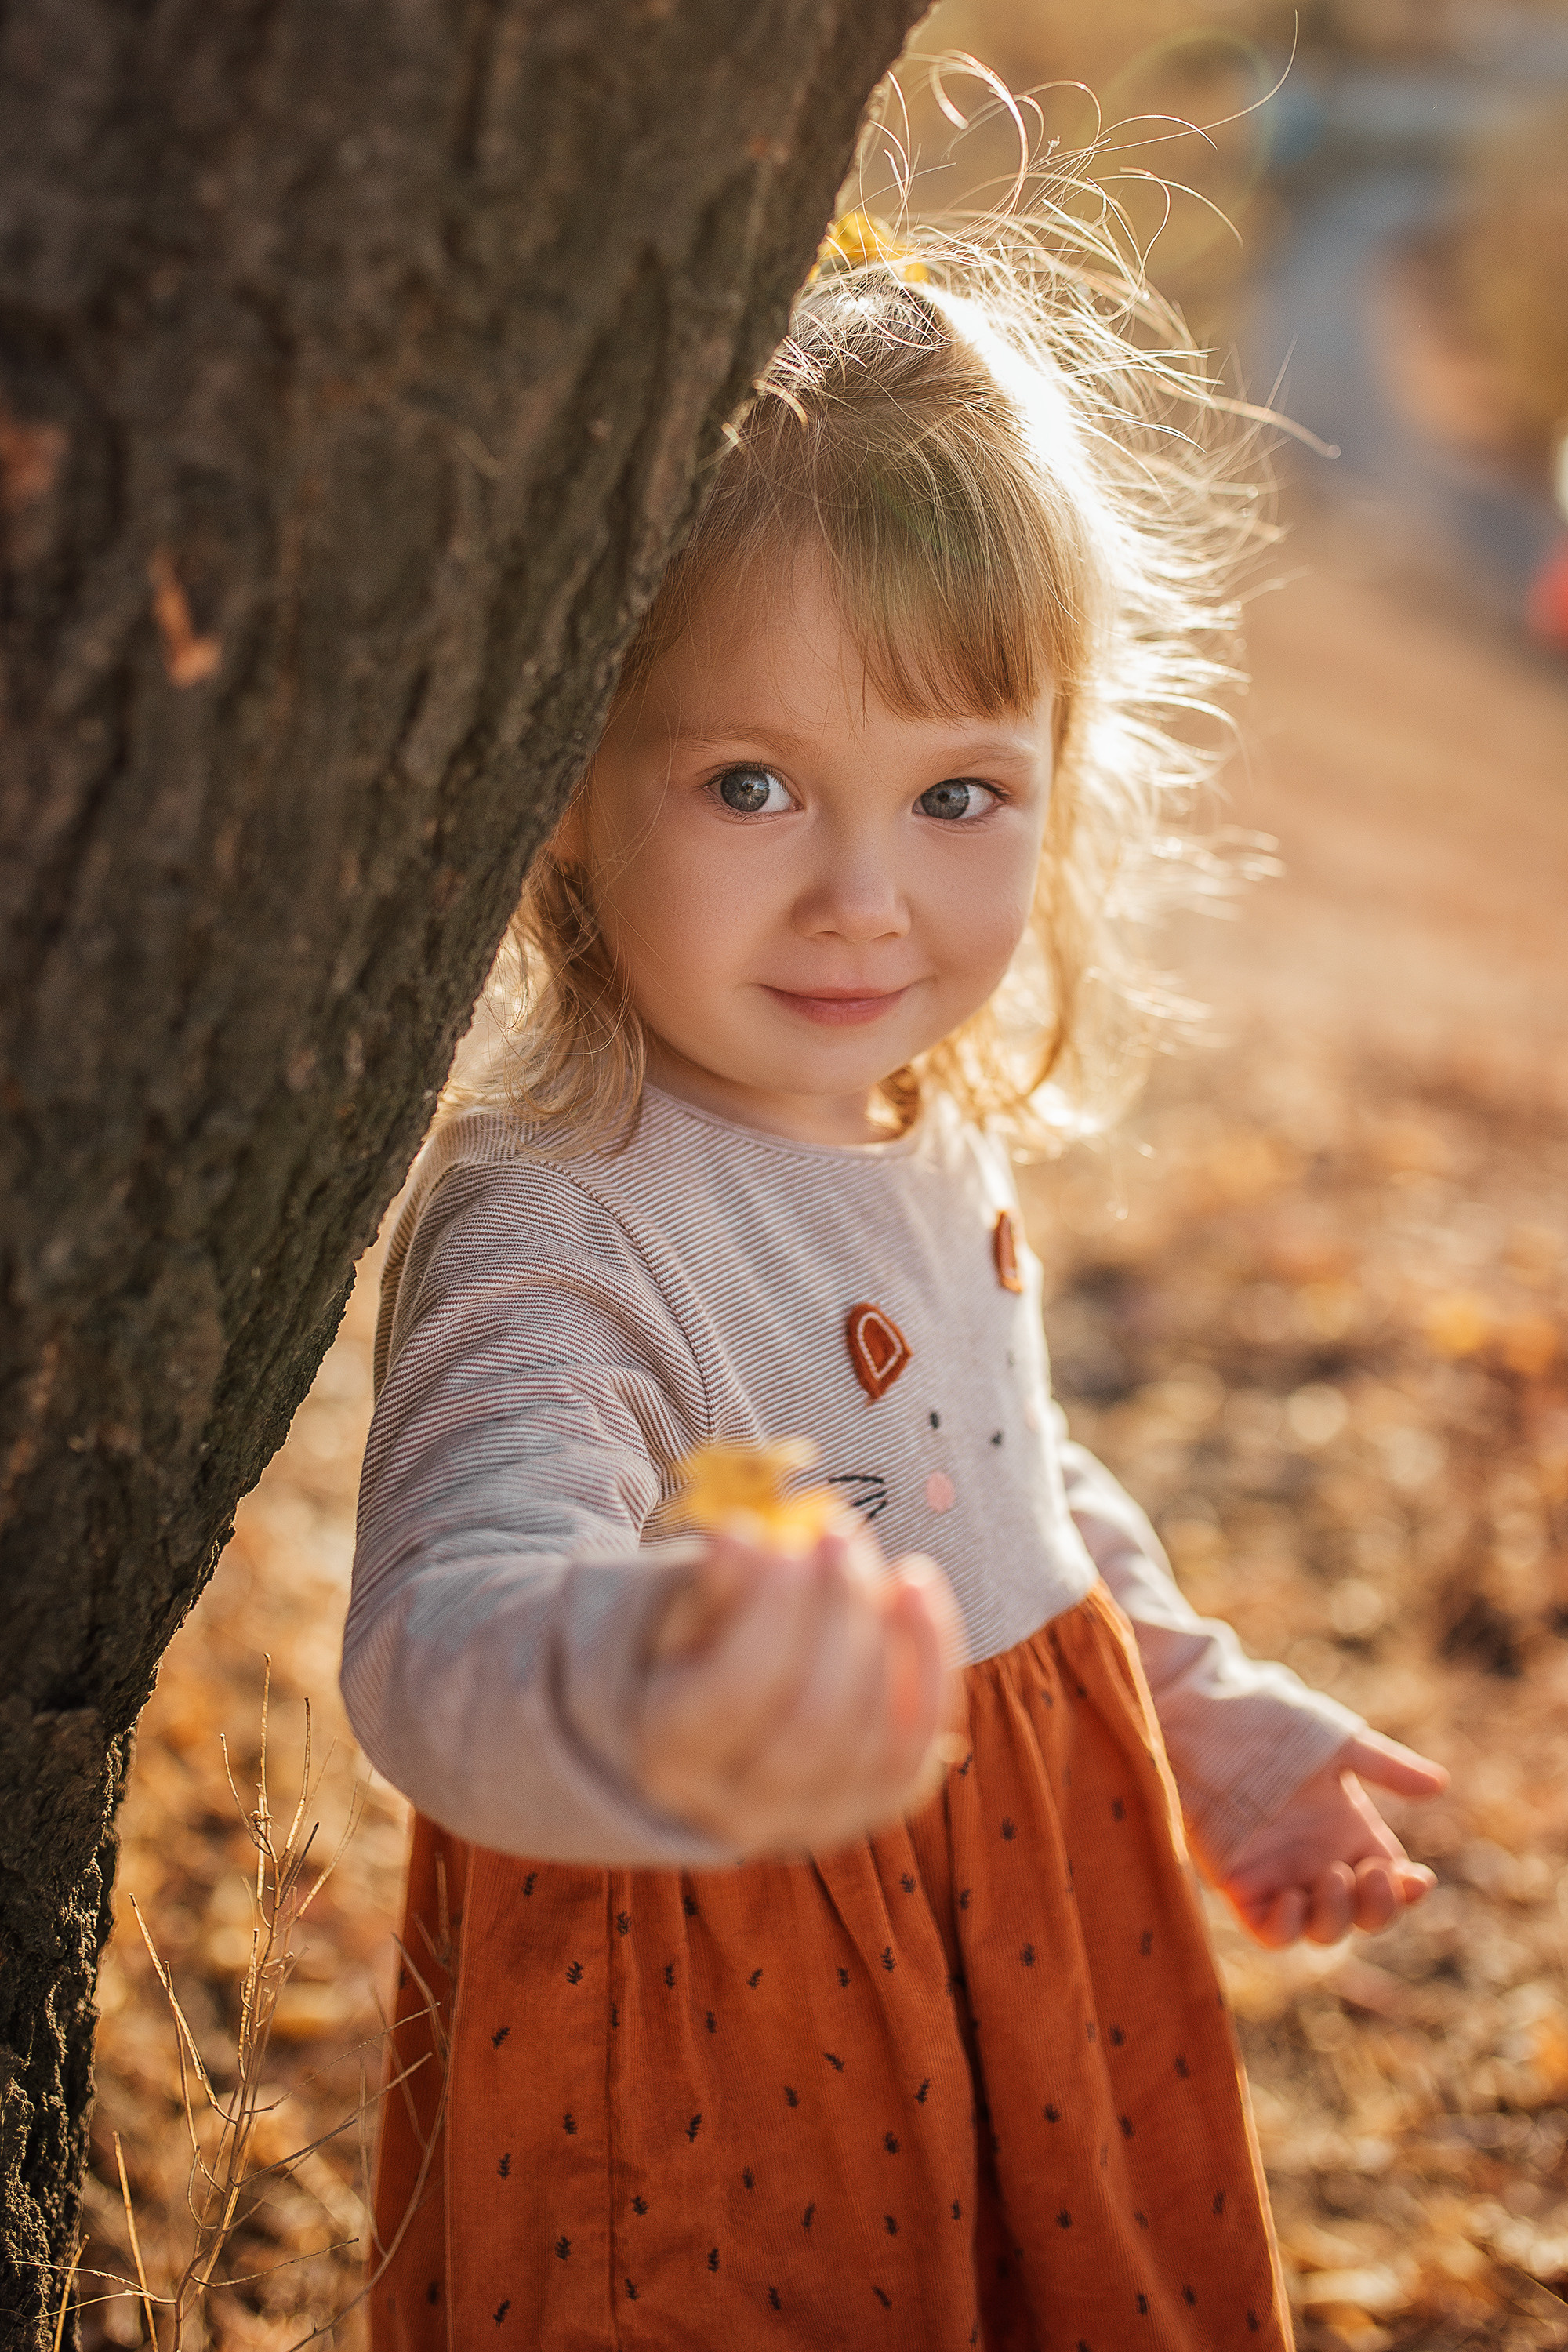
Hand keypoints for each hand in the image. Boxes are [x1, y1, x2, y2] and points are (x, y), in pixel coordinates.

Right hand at [636, 1528, 960, 1855]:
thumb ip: (715, 1583)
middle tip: (841, 1538)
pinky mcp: (872, 1809)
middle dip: (840, 1617)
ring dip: (891, 1637)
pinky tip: (916, 1587)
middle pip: (815, 1721)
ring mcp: (812, 1822)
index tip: (788, 1545)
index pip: (735, 1694)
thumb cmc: (696, 1649)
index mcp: (670, 1755)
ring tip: (883, 1563)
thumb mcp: (685, 1611)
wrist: (717, 1730)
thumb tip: (740, 1538)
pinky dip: (932, 1665)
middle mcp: (738, 1809)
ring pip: (874, 1739)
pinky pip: (917, 1747)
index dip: (773, 1615)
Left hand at [1218, 1730, 1447, 1947]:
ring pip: (1322, 1930)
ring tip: (1332, 1875)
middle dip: (1378, 1907)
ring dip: (1337, 1916)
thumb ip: (1386, 1768)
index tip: (1418, 1878)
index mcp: (1349, 1835)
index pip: (1392, 1883)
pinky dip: (1286, 1928)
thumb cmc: (1272, 1727)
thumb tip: (1441, 1783)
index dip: (1408, 1891)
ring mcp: (1282, 1878)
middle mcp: (1319, 1863)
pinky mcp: (1241, 1888)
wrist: (1208, 1723)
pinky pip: (1270, 1932)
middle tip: (1370, 1873)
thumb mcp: (1336, 1747)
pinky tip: (1291, 1899)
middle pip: (1363, 1915)